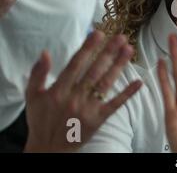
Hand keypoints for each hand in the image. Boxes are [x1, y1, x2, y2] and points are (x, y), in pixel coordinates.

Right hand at [24, 30, 141, 151]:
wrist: (48, 149)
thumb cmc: (41, 119)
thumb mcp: (32, 96)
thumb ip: (38, 73)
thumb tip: (45, 52)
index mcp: (59, 90)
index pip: (76, 64)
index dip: (88, 48)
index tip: (98, 33)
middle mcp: (74, 97)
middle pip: (95, 70)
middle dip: (109, 52)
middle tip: (121, 37)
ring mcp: (88, 109)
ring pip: (106, 83)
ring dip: (119, 66)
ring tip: (129, 50)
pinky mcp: (98, 120)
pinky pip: (115, 104)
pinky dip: (128, 93)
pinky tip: (139, 82)